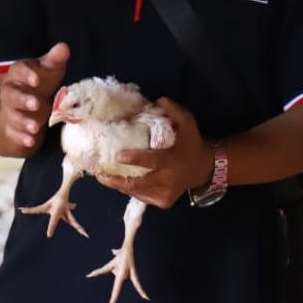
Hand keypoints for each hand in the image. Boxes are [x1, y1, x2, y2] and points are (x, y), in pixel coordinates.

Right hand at [0, 43, 69, 150]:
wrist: (22, 104)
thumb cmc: (40, 83)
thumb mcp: (48, 70)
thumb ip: (54, 59)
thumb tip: (64, 47)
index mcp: (18, 74)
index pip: (18, 71)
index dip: (26, 75)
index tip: (37, 79)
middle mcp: (10, 92)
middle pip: (11, 95)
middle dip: (23, 100)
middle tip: (36, 104)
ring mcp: (10, 111)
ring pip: (12, 115)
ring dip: (23, 121)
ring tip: (35, 127)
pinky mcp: (12, 127)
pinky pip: (13, 133)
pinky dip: (21, 137)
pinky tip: (30, 141)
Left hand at [97, 97, 213, 209]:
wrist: (203, 169)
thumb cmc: (190, 143)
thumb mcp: (187, 122)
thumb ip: (172, 110)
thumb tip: (155, 101)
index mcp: (173, 160)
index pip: (153, 161)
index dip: (136, 159)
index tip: (118, 155)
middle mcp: (169, 180)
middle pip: (139, 183)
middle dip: (117, 180)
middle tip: (99, 173)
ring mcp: (165, 194)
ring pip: (137, 192)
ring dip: (118, 185)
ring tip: (102, 176)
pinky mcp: (162, 202)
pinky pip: (141, 197)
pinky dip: (128, 190)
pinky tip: (117, 182)